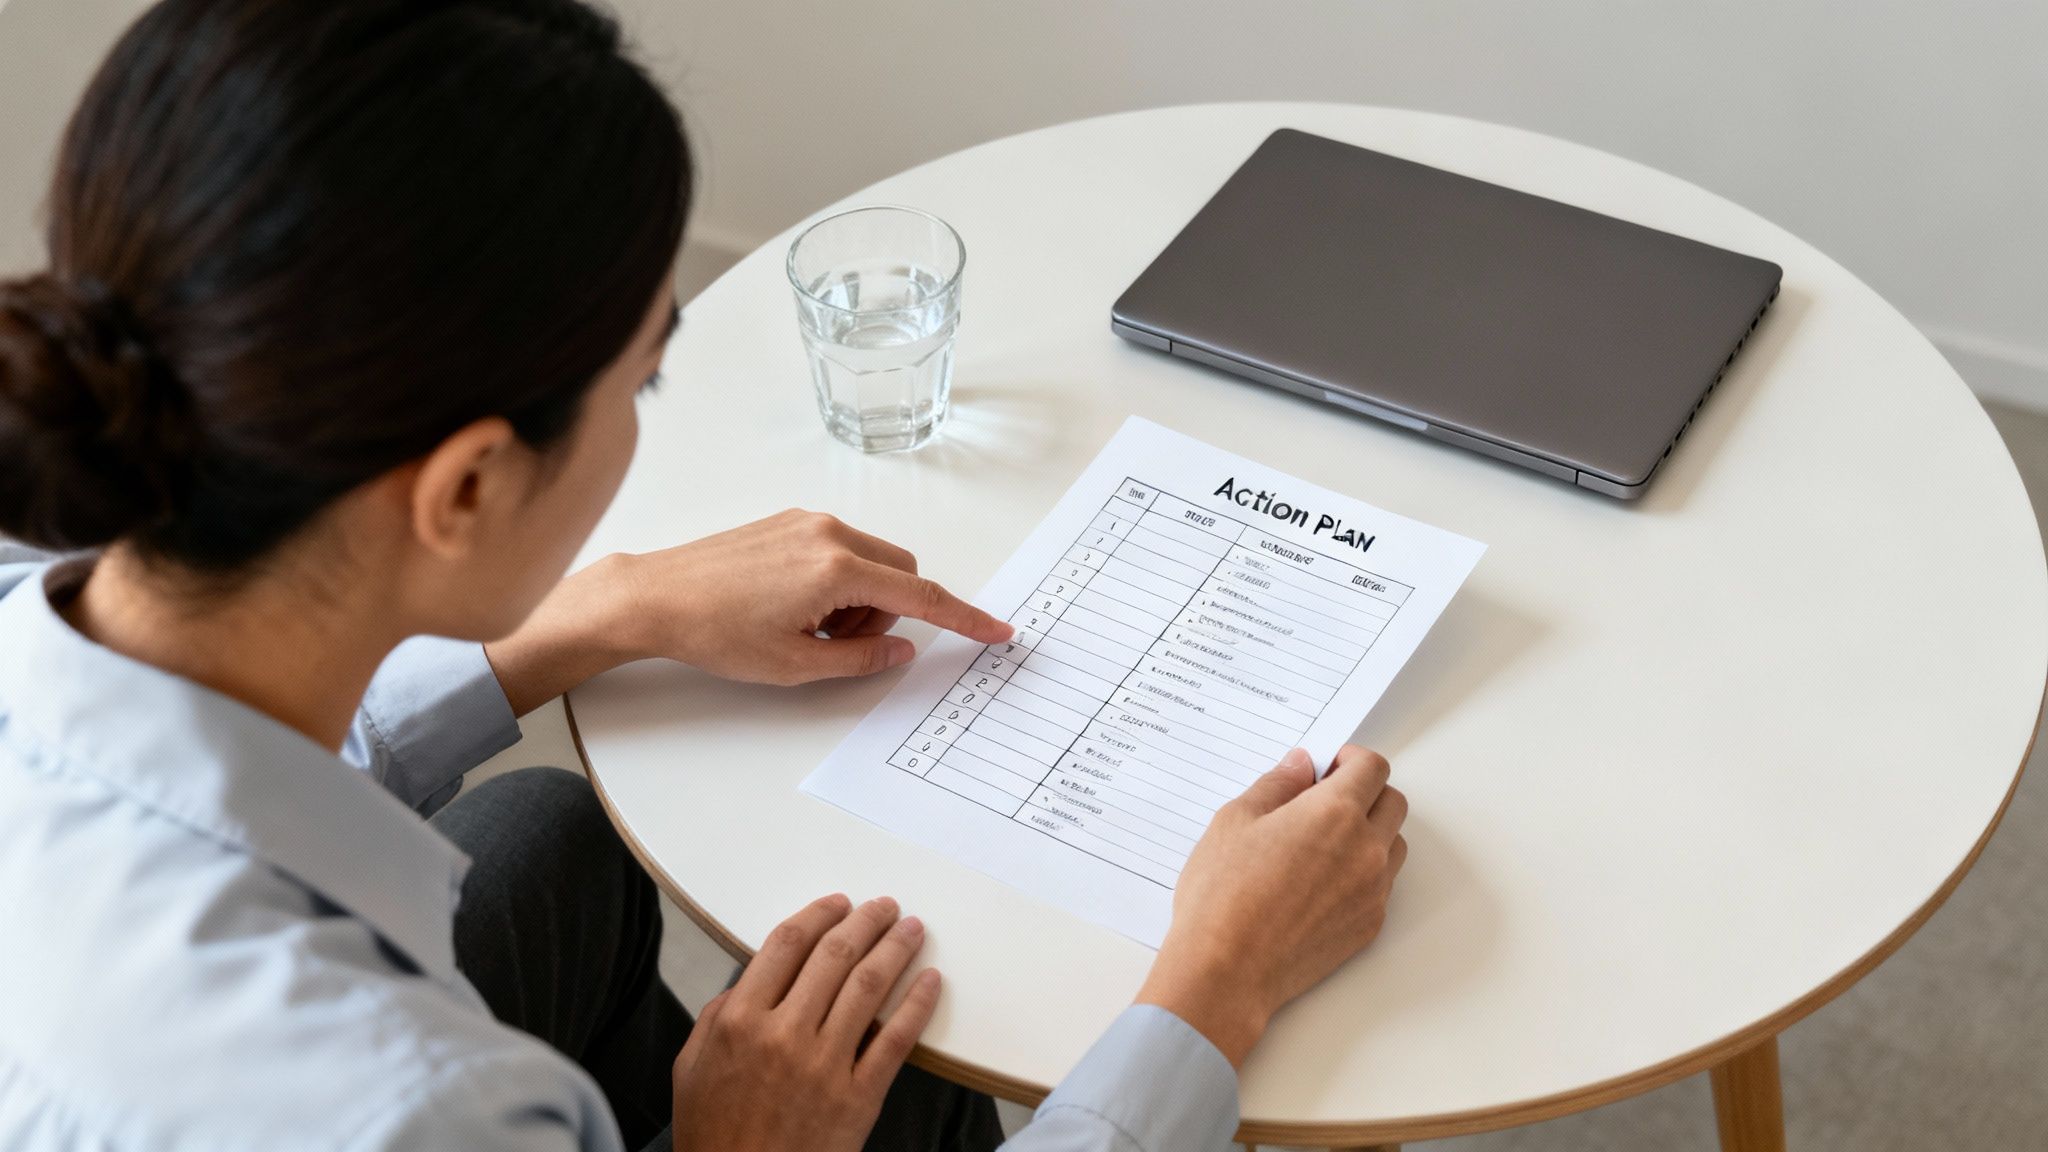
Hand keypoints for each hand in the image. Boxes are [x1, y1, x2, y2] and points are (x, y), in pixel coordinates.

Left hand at [485, 510, 1011, 712]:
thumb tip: (901, 649)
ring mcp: (808, 521)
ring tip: (806, 628)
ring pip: (871, 559)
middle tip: (843, 643)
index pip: (922, 594)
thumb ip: (862, 657)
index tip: (996, 630)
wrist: (654, 596)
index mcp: (837, 568)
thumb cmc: (715, 631)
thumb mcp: (795, 665)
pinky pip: (839, 548)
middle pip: (901, 570)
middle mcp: (830, 533)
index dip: (965, 617)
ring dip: (861, 597)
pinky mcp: (788, 520)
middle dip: (891, 609)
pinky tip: (791, 605)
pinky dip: (836, 580)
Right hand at [670, 894, 938, 1151]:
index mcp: (740, 1021)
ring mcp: (824, 1065)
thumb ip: (716, 1017)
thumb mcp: (691, 1069)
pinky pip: (896, 1041)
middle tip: (884, 906)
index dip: (818, 916)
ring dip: (895, 949)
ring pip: (869, 987)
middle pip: (834, 957)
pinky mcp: (858, 1097)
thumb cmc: (715, 1135)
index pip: (786, 945)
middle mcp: (784, 1035)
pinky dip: (917, 1005)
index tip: (838, 903)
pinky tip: (929, 980)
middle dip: (865, 922)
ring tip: (911, 929)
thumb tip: (748, 982)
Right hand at [1135, 744, 1407, 1066]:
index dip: (1351, 759)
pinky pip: (1382, 885)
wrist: (1228, 971)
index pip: (1373, 768)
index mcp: (1335, 813)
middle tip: (1324, 800)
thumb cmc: (1223, 896)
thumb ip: (1276, 785)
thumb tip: (1301, 765)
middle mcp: (1366, 850)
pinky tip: (1320, 882)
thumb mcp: (1235, 821)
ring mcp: (1373, 891)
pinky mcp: (1369, 925)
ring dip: (1371, 832)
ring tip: (1324, 843)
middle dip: (1365, 792)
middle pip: (1393, 803)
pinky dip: (1363, 873)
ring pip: (1394, 845)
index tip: (1329, 766)